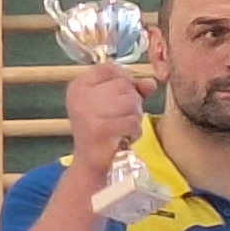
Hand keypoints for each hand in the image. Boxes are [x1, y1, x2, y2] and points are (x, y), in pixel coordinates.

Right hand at [64, 58, 147, 174]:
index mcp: (78, 86)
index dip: (124, 80)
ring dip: (134, 117)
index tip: (120, 97)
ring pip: (130, 102)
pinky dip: (134, 130)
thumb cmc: (103, 128)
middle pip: (123, 84)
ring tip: (122, 127)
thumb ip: (132, 87)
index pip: (109, 68)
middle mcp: (79, 96)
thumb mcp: (114, 101)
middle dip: (131, 102)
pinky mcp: (99, 130)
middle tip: (121, 118)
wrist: (90, 161)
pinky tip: (124, 137)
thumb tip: (151, 83)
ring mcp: (87, 113)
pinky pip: (131, 121)